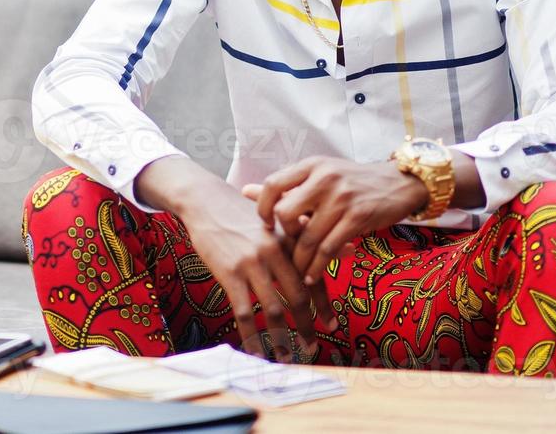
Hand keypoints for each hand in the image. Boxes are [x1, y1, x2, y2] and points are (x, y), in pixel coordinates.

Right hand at [135, 156, 318, 361]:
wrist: (206, 199)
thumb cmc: (241, 211)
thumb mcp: (276, 221)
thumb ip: (305, 240)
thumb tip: (349, 249)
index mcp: (289, 240)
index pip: (314, 277)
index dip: (324, 306)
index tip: (331, 326)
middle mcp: (275, 252)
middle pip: (299, 297)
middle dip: (307, 327)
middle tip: (310, 347)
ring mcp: (252, 263)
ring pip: (274, 310)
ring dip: (282, 339)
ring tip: (286, 357)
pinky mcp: (230, 273)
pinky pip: (245, 313)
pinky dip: (252, 337)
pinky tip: (255, 351)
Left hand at [242, 156, 428, 287]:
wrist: (398, 183)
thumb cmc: (352, 182)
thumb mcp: (319, 175)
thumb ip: (286, 186)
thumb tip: (245, 191)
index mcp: (311, 166)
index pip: (273, 184)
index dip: (261, 208)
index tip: (265, 225)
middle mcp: (324, 178)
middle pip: (286, 213)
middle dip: (283, 238)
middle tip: (286, 251)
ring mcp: (342, 197)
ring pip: (308, 237)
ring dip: (300, 261)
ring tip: (298, 273)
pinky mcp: (358, 217)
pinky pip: (329, 248)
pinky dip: (318, 266)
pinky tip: (313, 275)